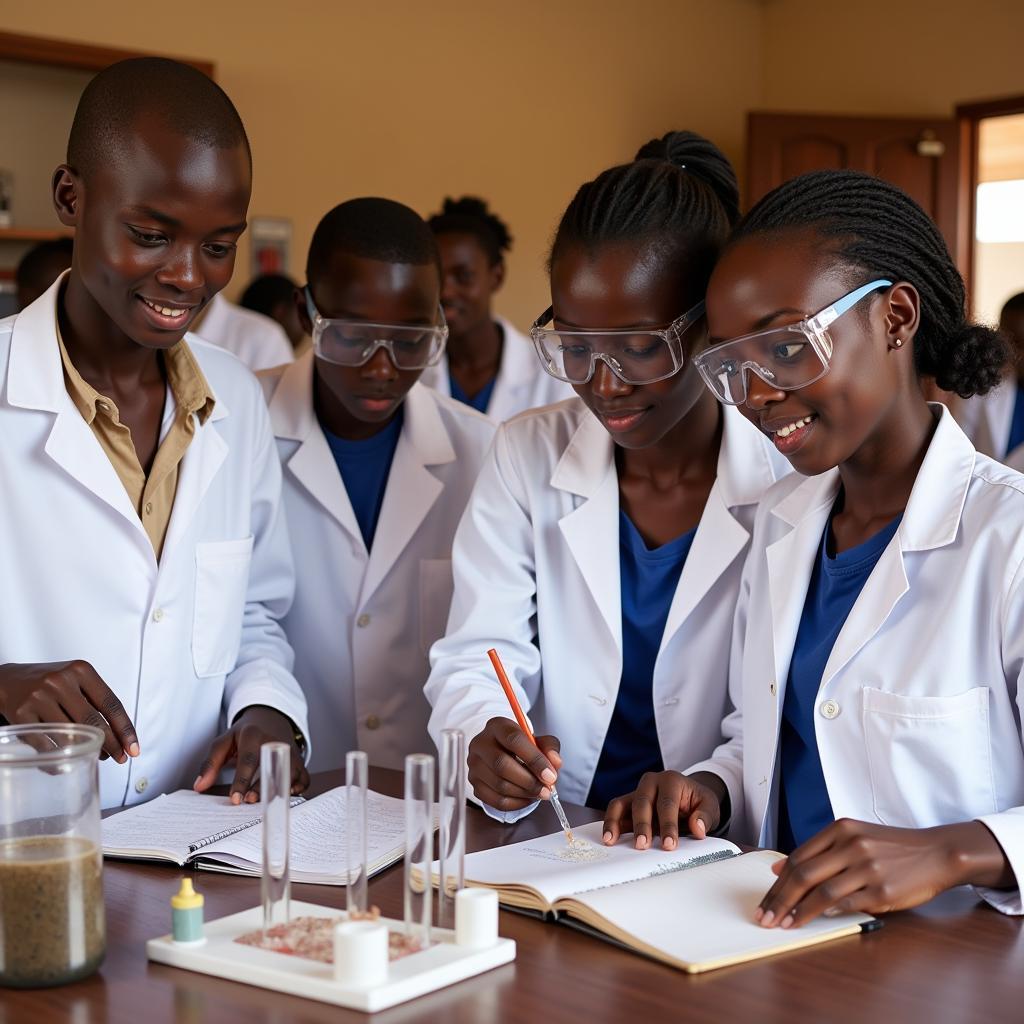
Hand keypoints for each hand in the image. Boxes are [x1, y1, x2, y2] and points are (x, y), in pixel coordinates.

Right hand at [0, 661, 138, 762]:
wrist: (7, 679)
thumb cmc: (49, 683)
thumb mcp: (75, 680)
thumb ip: (95, 701)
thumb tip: (119, 737)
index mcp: (81, 670)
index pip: (111, 704)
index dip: (125, 729)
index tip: (133, 748)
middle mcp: (61, 681)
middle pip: (94, 721)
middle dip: (111, 744)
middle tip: (119, 758)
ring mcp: (39, 697)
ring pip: (71, 734)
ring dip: (87, 751)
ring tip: (96, 756)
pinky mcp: (22, 714)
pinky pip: (46, 745)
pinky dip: (59, 759)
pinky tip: (66, 763)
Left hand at [193, 705, 309, 803]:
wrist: (270, 718)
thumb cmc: (245, 733)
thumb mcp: (224, 742)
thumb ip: (211, 763)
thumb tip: (200, 786)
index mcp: (254, 735)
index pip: (248, 759)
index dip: (242, 781)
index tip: (235, 799)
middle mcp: (276, 742)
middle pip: (273, 767)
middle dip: (262, 787)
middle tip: (250, 801)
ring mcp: (290, 752)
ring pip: (290, 773)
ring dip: (280, 790)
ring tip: (267, 802)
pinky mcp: (299, 761)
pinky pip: (304, 779)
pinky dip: (298, 789)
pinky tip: (285, 795)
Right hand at [467, 717, 561, 811]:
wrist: (502, 752)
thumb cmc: (522, 746)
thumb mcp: (539, 740)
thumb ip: (550, 748)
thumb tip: (555, 763)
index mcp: (497, 726)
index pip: (514, 740)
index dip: (534, 759)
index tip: (550, 776)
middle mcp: (480, 744)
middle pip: (502, 765)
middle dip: (529, 781)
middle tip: (547, 790)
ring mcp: (474, 765)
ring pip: (499, 785)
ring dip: (524, 793)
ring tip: (539, 793)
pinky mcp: (474, 784)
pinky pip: (495, 800)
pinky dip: (516, 803)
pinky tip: (527, 798)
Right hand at [602, 770, 722, 849]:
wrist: (688, 797)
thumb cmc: (697, 802)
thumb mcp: (710, 805)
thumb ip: (705, 816)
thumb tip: (698, 828)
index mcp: (672, 780)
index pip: (667, 803)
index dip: (668, 825)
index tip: (669, 845)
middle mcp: (651, 782)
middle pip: (642, 802)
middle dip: (642, 825)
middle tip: (642, 845)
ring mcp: (637, 791)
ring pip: (621, 803)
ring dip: (616, 822)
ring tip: (611, 841)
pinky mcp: (628, 803)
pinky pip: (615, 810)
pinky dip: (610, 823)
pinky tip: (608, 838)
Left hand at [756, 818, 1012, 928]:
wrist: (936, 852)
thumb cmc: (890, 847)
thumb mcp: (854, 837)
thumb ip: (819, 851)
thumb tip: (779, 869)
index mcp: (841, 829)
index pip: (799, 858)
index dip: (778, 882)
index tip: (765, 899)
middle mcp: (852, 846)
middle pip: (803, 875)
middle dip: (779, 899)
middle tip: (765, 916)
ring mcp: (867, 869)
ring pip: (821, 892)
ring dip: (798, 911)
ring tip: (784, 924)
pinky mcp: (883, 892)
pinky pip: (847, 904)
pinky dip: (827, 913)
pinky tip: (814, 919)